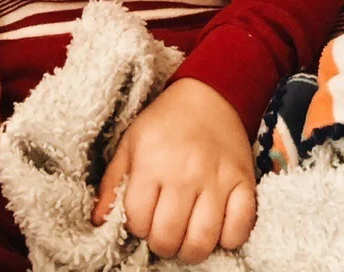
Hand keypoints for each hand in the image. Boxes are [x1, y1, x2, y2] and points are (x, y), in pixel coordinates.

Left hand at [92, 78, 255, 262]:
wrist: (209, 93)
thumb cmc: (165, 123)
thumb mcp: (130, 144)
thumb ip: (112, 183)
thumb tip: (99, 221)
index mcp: (153, 162)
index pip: (138, 221)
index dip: (138, 227)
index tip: (144, 217)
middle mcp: (185, 171)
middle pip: (168, 237)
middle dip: (162, 243)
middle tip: (165, 231)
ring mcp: (218, 178)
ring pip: (202, 240)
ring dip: (191, 249)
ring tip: (187, 236)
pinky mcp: (244, 180)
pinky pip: (239, 229)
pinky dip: (228, 239)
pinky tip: (217, 228)